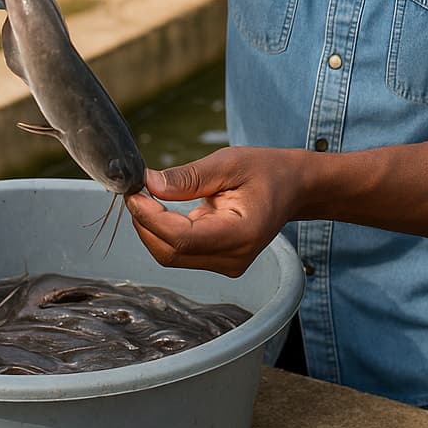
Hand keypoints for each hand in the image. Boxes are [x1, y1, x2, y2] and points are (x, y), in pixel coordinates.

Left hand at [124, 147, 303, 277]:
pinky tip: (163, 209)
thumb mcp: (229, 162)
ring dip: (152, 228)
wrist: (294, 187)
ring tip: (146, 197)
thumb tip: (149, 184)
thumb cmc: (266, 170)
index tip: (133, 192)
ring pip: (172, 255)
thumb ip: (189, 177)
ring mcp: (228, 265)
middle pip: (172, 252)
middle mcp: (235, 258)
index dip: (151, 218)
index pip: (182, 238)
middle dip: (145, 223)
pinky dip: (165, 231)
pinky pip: (181, 252)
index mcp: (242, 233)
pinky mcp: (220, 262)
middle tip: (134, 191)